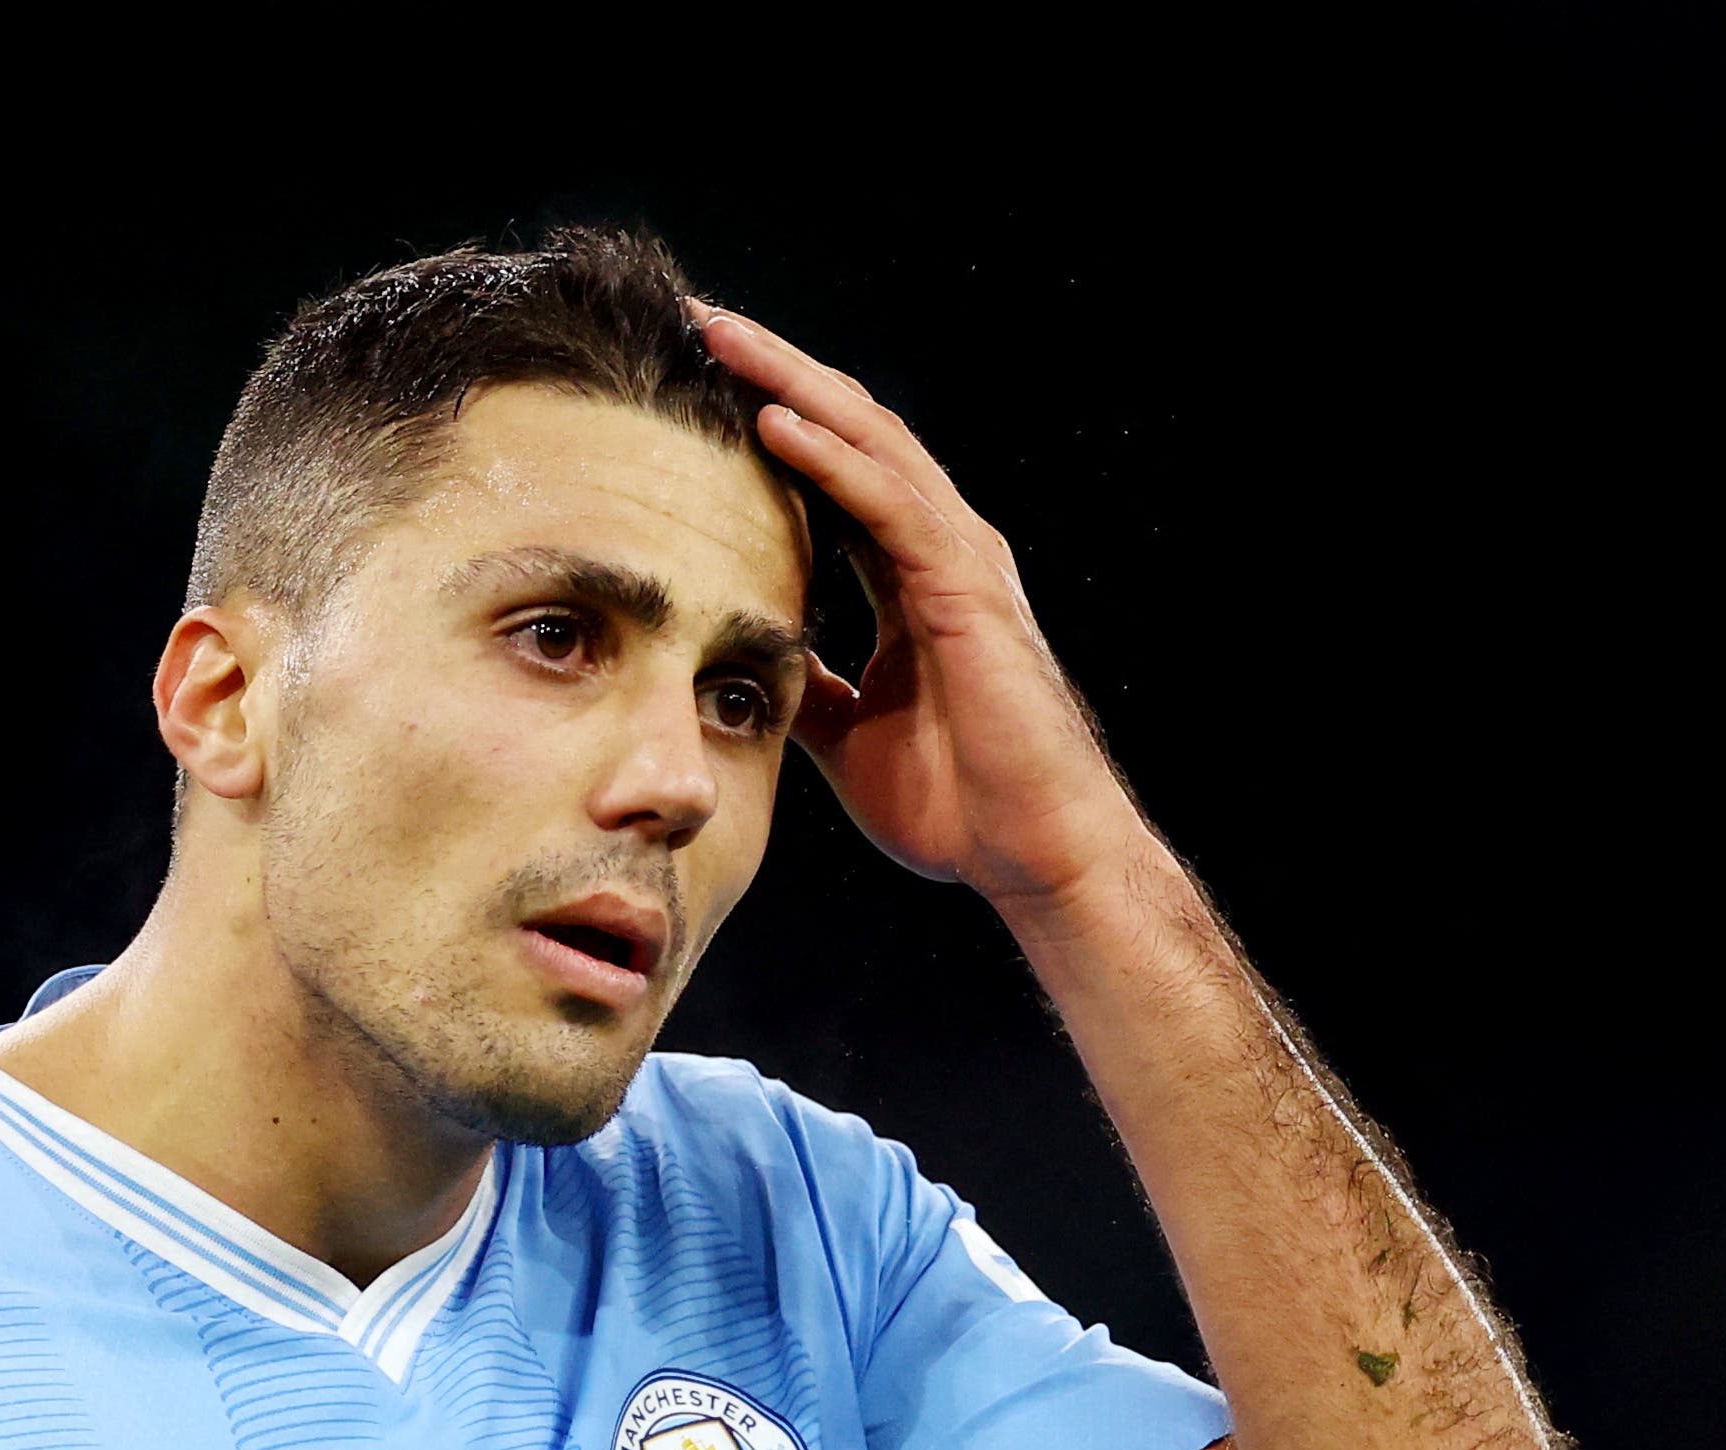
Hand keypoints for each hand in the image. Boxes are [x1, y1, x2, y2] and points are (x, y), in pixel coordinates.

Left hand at [696, 307, 1146, 910]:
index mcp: (909, 578)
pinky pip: (887, 503)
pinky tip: (772, 423)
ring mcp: (957, 559)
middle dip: (775, 373)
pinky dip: (830, 459)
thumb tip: (751, 666)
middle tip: (700, 323)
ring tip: (723, 339)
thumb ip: (810, 687)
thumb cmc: (958, 801)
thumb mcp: (851, 736)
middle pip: (849, 433)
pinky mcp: (964, 586)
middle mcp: (938, 549)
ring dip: (793, 386)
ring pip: (868, 443)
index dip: (769, 425)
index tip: (694, 387)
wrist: (1030, 851)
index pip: (831, 475)